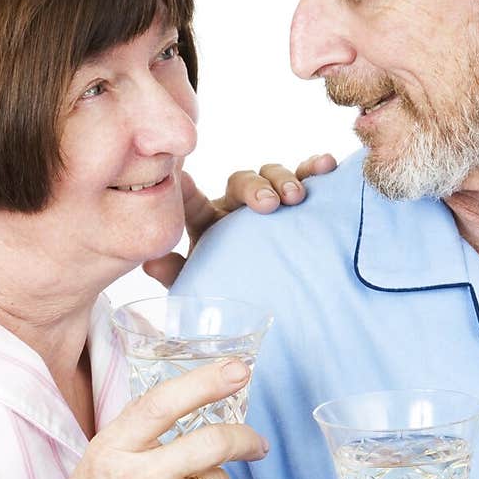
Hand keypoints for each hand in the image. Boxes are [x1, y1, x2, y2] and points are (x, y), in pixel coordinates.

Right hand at [26, 359, 268, 478]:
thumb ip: (141, 434)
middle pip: (213, 442)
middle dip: (245, 438)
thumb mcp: (98, 461)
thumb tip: (198, 403)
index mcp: (113, 449)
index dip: (206, 381)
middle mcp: (140, 478)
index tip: (238, 370)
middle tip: (257, 443)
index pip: (164, 403)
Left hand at [142, 154, 336, 286]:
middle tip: (267, 206)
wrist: (281, 314)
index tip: (183, 183)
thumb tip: (152, 264)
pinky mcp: (302, 206)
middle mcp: (239, 208)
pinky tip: (327, 164)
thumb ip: (177, 275)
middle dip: (254, 187)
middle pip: (240, 183)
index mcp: (209, 223)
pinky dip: (315, 168)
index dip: (187, 189)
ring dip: (283, 179)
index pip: (194, 199)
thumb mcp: (202, 288)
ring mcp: (273, 204)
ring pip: (272, 175)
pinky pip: (308, 179)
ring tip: (295, 198)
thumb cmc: (235, 298)